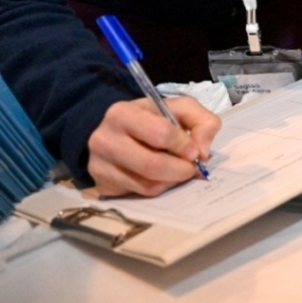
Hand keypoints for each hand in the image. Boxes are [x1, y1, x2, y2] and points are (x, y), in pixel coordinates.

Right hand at [87, 96, 219, 197]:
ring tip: (178, 170)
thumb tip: (203, 151)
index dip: (184, 145)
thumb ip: (202, 121)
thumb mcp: (179, 108)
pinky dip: (158, 188)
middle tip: (192, 168)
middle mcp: (104, 140)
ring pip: (146, 184)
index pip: (160, 134)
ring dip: (171, 181)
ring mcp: (98, 166)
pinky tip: (161, 176)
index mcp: (122, 114)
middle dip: (180, 170)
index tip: (195, 151)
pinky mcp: (102, 186)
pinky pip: (138, 194)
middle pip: (151, 165)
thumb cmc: (151, 118)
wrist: (115, 132)